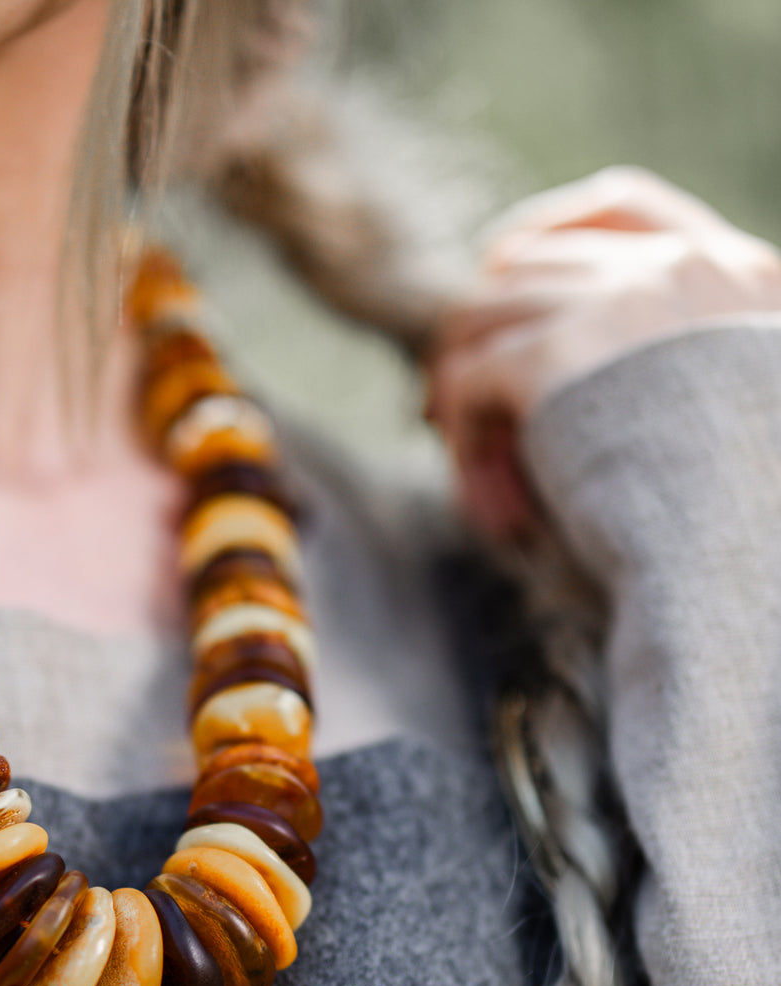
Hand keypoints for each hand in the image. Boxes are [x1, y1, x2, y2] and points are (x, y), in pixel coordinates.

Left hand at [425, 166, 780, 539]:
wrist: (742, 562)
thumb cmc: (744, 523)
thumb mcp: (737, 410)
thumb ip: (675, 360)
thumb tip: (546, 351)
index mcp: (740, 275)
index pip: (619, 203)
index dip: (544, 233)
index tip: (497, 274)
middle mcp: (679, 269)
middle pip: (526, 266)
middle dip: (487, 338)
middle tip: (463, 414)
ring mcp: (616, 302)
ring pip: (482, 317)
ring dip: (466, 397)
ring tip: (483, 477)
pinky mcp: (556, 354)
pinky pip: (466, 378)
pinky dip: (461, 438)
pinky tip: (487, 499)